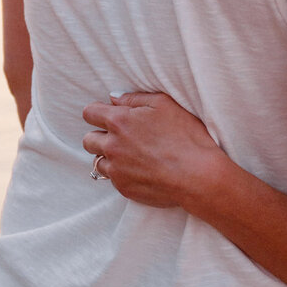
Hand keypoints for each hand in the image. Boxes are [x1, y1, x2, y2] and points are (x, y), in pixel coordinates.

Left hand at [82, 92, 226, 208]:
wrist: (198, 175)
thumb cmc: (186, 136)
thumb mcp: (164, 104)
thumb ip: (134, 99)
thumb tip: (114, 98)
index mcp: (119, 121)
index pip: (90, 113)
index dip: (98, 112)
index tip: (109, 115)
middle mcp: (112, 146)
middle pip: (88, 140)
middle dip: (100, 136)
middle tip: (121, 137)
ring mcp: (116, 170)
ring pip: (98, 162)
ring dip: (109, 157)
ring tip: (130, 155)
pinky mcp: (124, 188)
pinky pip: (113, 179)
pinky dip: (121, 173)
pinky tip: (140, 169)